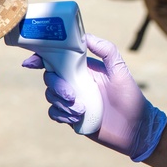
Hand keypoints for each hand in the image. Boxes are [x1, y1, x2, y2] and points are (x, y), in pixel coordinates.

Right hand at [22, 34, 166, 161]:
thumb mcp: (120, 71)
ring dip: (61, 102)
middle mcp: (76, 82)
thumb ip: (106, 50)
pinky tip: (75, 117)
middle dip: (56, 85)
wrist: (136, 129)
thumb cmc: (131, 98)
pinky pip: (54, 113)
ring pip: (50, 96)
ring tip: (81, 110)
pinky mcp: (72, 117)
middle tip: (72, 95)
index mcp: (84, 68)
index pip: (57, 58)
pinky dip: (60, 114)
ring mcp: (73, 100)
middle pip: (50, 77)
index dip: (41, 58)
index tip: (30, 63)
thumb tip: (84, 37)